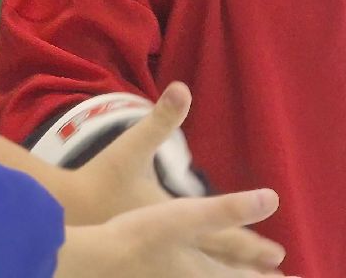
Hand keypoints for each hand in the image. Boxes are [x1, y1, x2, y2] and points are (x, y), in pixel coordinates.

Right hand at [0, 84, 284, 267]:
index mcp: (176, 222)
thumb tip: (182, 87)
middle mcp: (172, 250)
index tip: (279, 254)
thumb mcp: (132, 147)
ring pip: (202, 277)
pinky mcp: (141, 268)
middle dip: (248, 271)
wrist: (66, 216)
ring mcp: (157, 266)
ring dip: (227, 277)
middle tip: (278, 277)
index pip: (223, 236)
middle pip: (219, 267)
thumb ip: (160, 120)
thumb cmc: (101, 181)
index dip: (251, 244)